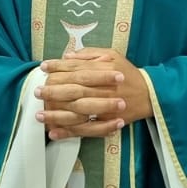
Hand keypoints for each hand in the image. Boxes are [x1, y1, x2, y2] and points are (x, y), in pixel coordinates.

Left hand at [36, 47, 151, 140]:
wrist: (150, 94)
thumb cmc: (128, 73)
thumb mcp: (113, 55)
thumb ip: (90, 54)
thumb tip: (68, 55)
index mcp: (104, 70)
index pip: (77, 68)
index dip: (58, 67)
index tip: (43, 68)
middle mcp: (104, 88)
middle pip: (74, 89)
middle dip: (53, 91)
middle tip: (36, 92)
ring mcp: (105, 108)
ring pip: (77, 112)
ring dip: (57, 114)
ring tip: (39, 115)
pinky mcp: (106, 123)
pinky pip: (85, 130)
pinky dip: (69, 132)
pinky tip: (53, 133)